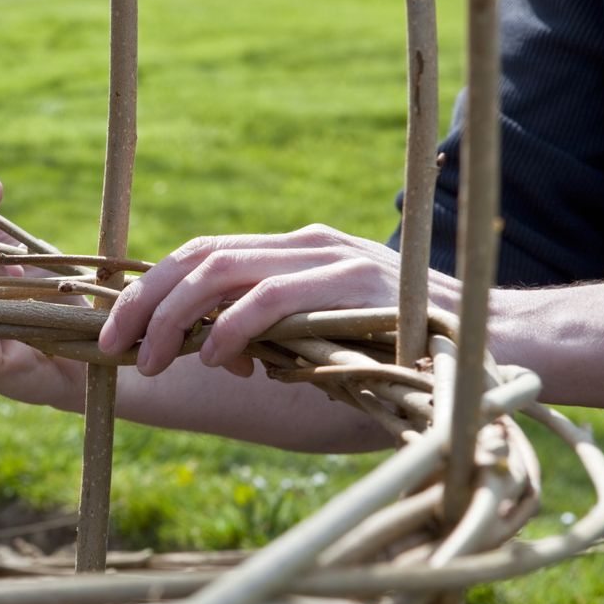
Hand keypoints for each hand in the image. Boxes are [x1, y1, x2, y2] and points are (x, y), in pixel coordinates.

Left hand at [98, 224, 462, 376]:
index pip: (205, 254)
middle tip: (110, 345)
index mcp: (296, 254)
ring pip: (222, 268)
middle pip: (199, 254)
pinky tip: (216, 358)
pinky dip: (232, 327)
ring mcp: (330, 257)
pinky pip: (272, 296)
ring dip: (173, 314)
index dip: (151, 287)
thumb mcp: (327, 341)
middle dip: (144, 298)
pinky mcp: (354, 281)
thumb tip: (218, 354)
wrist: (494, 346)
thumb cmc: (406, 354)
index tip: (116, 329)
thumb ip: (277, 338)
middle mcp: (306, 245)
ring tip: (148, 358)